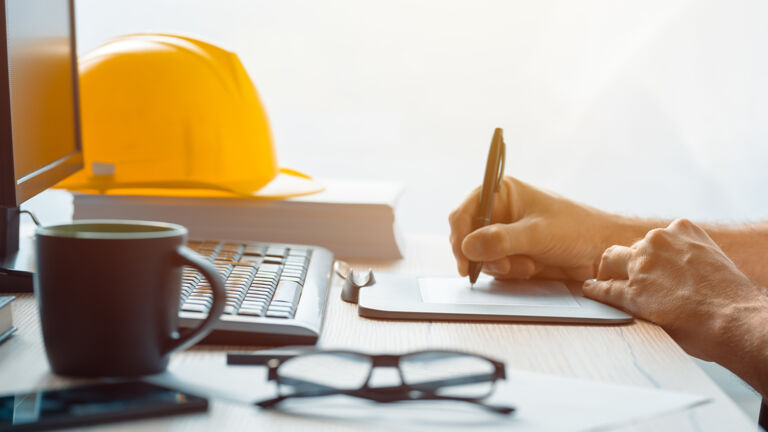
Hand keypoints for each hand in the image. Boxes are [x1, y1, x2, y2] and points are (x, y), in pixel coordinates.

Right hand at [449, 176, 641, 280]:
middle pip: (467, 237)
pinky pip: (495, 267)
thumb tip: (467, 247)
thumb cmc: (576, 230)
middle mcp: (499, 212)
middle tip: (502, 267)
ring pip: (480, 256)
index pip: (465, 212)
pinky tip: (531, 268)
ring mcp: (504, 234)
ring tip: (527, 266)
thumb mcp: (537, 233)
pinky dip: (509, 272)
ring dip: (500, 266)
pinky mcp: (511, 254)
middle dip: (483, 255)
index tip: (465, 258)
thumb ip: (501, 239)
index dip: (460, 235)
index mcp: (502, 193)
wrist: (602, 253)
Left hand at [583, 218, 767, 361]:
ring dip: (608, 273)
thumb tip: (675, 273)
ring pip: (610, 261)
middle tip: (623, 276)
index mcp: (682, 230)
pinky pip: (603, 289)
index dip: (649, 256)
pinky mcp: (631, 292)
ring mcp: (642, 265)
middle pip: (630, 248)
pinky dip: (594, 291)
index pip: (653, 238)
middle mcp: (658, 241)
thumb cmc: (731, 299)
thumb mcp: (712, 262)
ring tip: (603, 282)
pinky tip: (590, 292)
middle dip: (627, 263)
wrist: (736, 320)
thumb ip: (688, 259)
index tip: (647, 266)